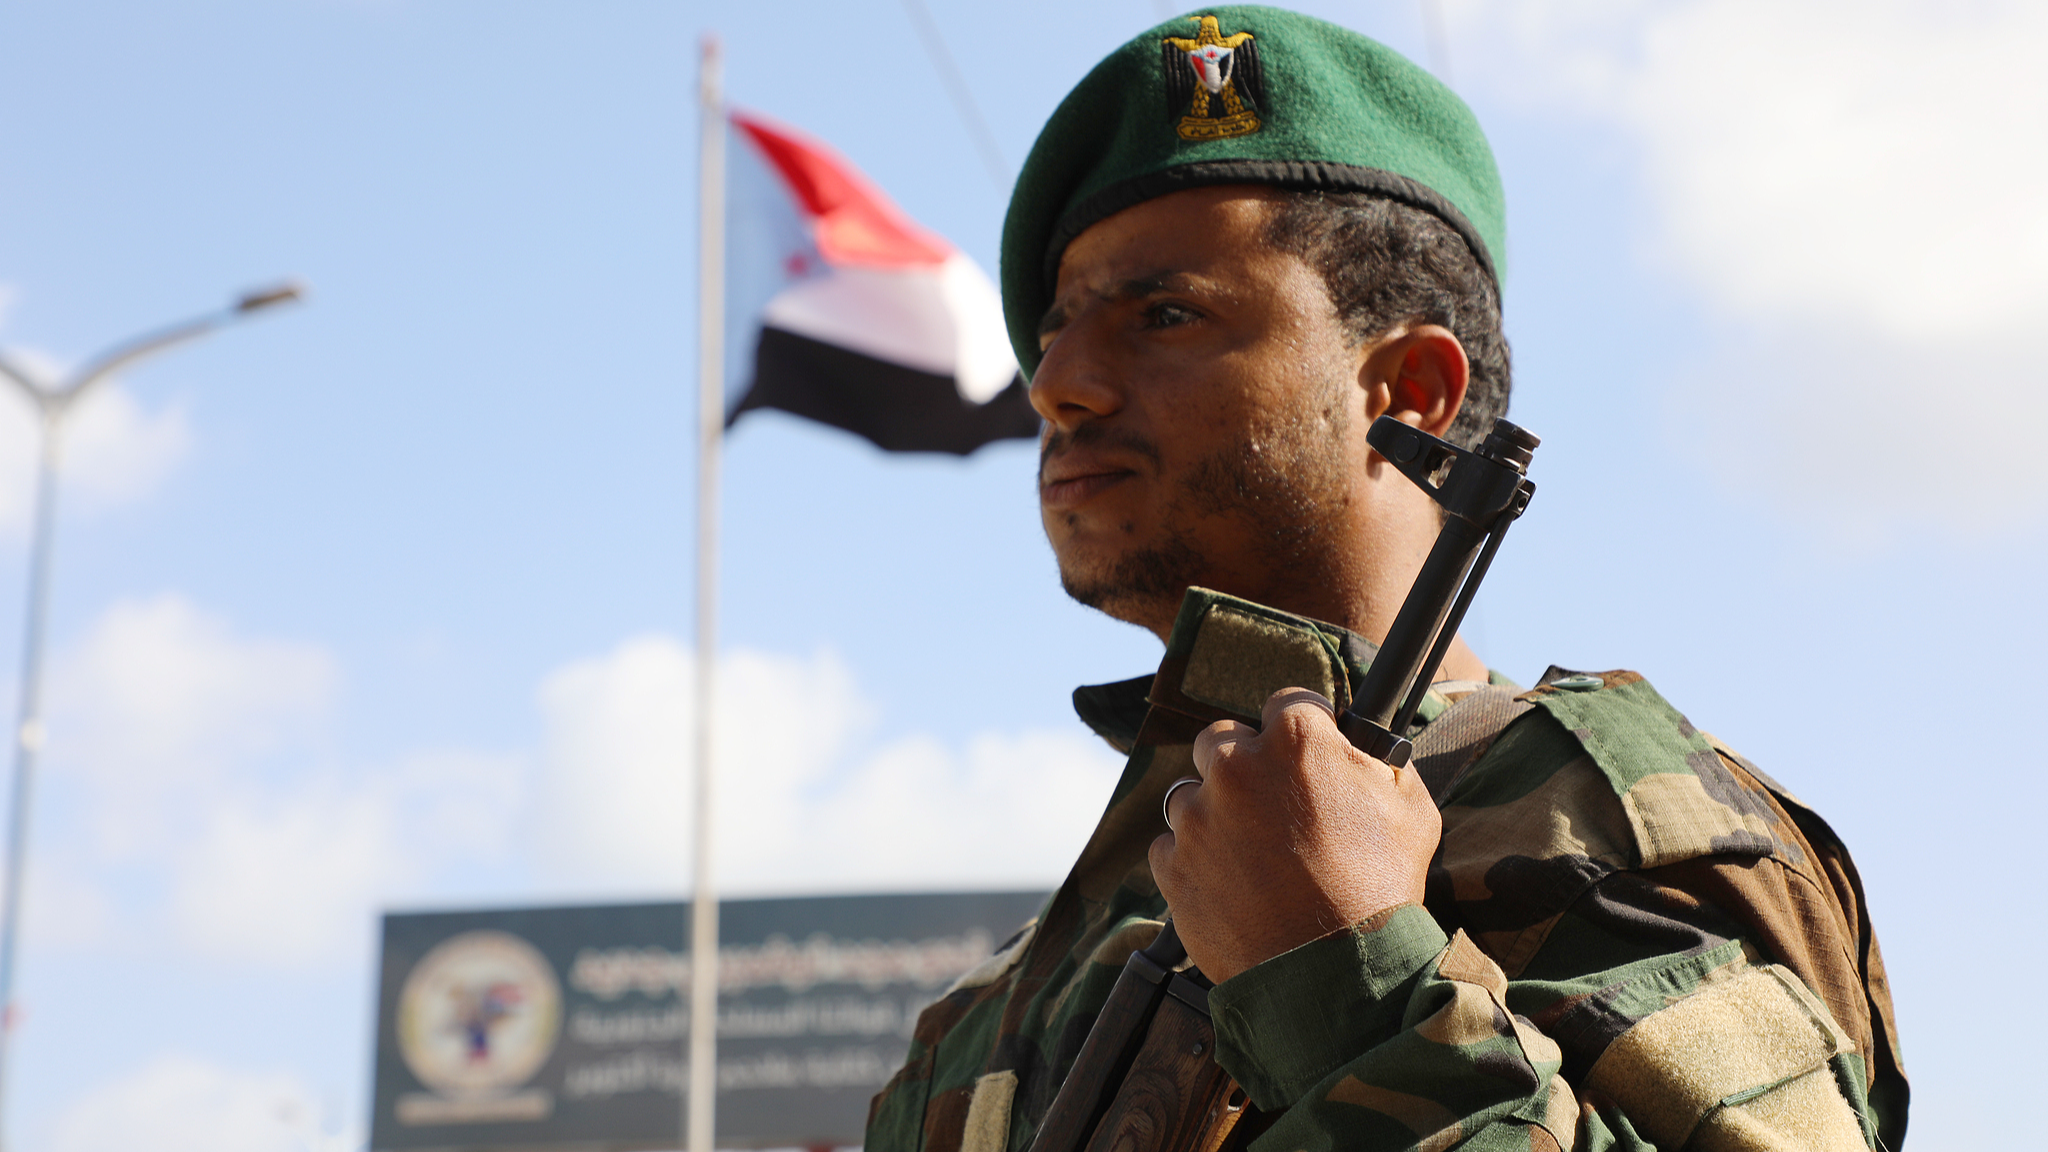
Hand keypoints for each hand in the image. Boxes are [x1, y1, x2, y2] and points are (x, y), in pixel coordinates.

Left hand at [1150, 687, 1441, 981]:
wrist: (1333, 976)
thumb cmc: (1380, 891)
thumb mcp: (1412, 810)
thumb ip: (1381, 762)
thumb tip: (1362, 745)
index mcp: (1296, 741)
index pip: (1289, 702)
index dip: (1304, 727)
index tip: (1308, 751)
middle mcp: (1236, 767)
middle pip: (1222, 739)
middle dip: (1244, 763)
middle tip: (1273, 803)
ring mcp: (1198, 817)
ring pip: (1190, 793)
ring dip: (1215, 813)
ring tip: (1252, 854)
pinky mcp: (1173, 864)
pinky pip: (1172, 846)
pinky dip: (1195, 860)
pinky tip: (1231, 883)